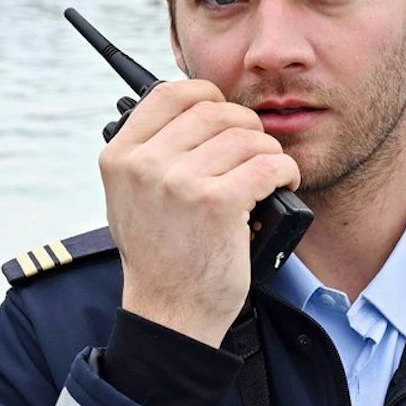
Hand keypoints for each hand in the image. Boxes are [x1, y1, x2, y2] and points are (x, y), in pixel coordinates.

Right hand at [99, 79, 300, 345]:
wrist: (170, 312)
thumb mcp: (131, 197)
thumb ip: (149, 153)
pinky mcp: (216, 203)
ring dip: (268, 152)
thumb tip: (193, 109)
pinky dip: (285, 171)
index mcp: (120, 157)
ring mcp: (179, 182)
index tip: (223, 112)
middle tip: (254, 150)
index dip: (205, 94)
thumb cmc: (160, 255)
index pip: (168, 93)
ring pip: (246, 137)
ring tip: (268, 172)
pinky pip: (267, 164)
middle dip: (244, 126)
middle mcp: (145, 164)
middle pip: (214, 110)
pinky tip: (282, 183)